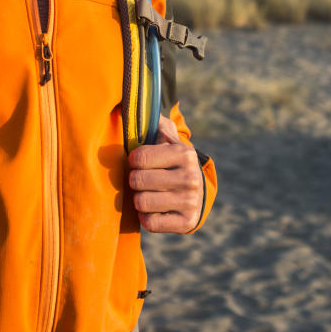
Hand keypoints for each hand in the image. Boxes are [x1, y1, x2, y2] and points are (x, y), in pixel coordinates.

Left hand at [127, 116, 203, 233]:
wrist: (197, 193)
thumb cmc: (172, 163)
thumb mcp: (168, 140)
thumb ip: (155, 124)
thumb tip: (142, 108)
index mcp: (184, 154)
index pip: (139, 158)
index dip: (132, 160)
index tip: (137, 162)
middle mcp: (190, 178)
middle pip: (138, 180)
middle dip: (135, 180)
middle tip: (142, 179)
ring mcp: (190, 202)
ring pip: (141, 202)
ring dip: (139, 199)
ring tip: (147, 193)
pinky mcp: (186, 223)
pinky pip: (149, 223)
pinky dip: (146, 217)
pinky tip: (154, 209)